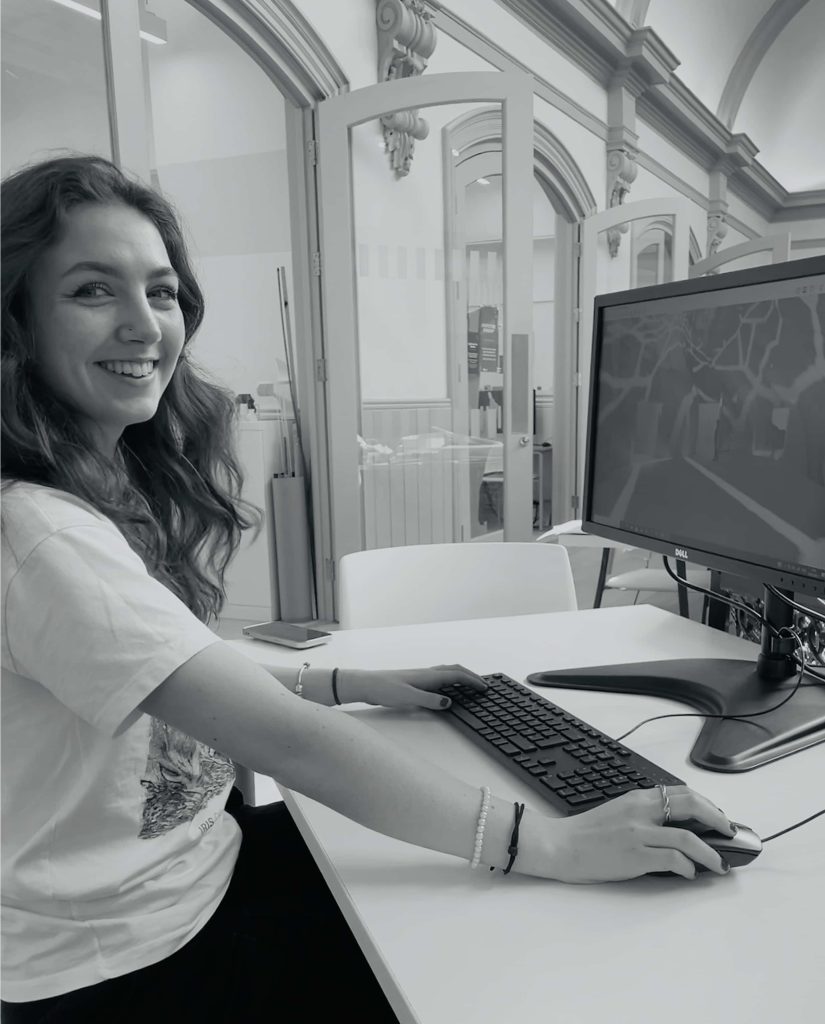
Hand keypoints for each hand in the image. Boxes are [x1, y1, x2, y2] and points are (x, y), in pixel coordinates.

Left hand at [341, 664, 486, 710]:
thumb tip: (449, 703)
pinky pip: (438, 678)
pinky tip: (447, 689)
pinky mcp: (414, 682)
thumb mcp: (408, 698)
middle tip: (483, 684)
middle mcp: (426, 673)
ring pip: (446, 672)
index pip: (456, 675)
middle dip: (470, 676)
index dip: (472, 680)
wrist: (365, 684)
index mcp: (427, 676)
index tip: (485, 687)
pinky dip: (449, 680)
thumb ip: (429, 700)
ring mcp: (420, 677)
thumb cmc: (383, 689)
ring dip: (460, 676)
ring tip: (470, 684)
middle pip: (454, 670)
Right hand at [542, 785, 737, 881]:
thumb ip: (645, 815)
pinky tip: (689, 874)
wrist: (559, 846)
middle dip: (718, 820)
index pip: (681, 793)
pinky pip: (672, 860)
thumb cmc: (586, 834)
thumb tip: (676, 828)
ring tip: (719, 864)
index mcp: (637, 798)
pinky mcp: (634, 856)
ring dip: (710, 853)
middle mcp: (640, 811)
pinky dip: (688, 868)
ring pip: (687, 837)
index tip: (719, 817)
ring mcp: (637, 833)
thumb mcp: (618, 813)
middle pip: (691, 806)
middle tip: (730, 835)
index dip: (707, 804)